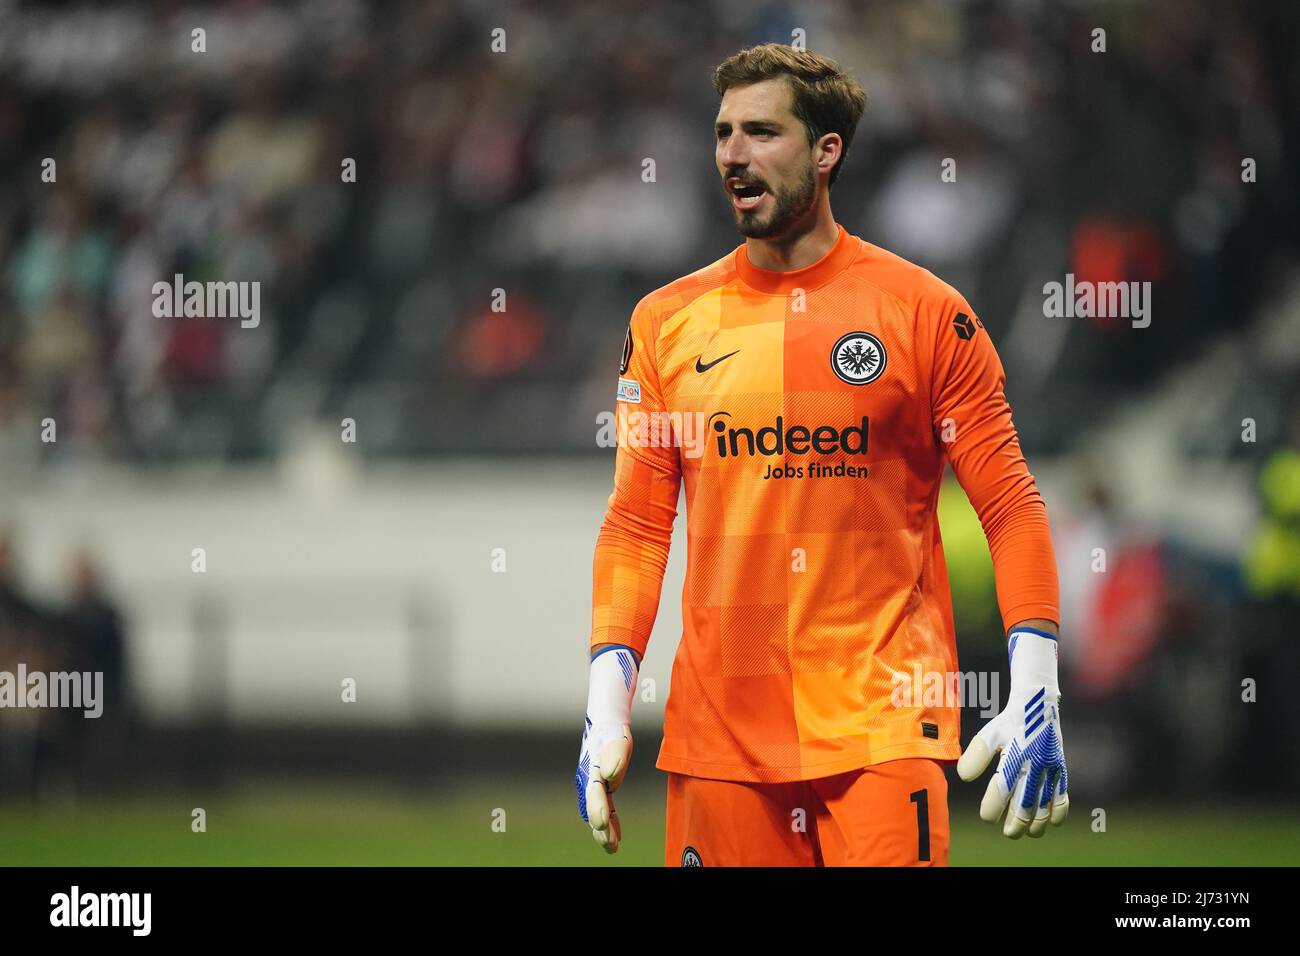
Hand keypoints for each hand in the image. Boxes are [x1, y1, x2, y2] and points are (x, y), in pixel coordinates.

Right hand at [576, 717, 632, 852]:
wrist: (605, 726)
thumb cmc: (612, 733)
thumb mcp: (618, 741)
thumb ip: (615, 757)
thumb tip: (609, 775)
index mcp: (592, 769)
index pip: (594, 793)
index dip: (597, 809)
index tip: (601, 823)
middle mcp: (589, 781)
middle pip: (594, 808)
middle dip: (601, 828)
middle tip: (609, 844)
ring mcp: (593, 787)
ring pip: (598, 813)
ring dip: (604, 831)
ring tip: (612, 848)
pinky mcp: (600, 790)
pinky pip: (606, 810)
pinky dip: (611, 824)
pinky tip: (616, 839)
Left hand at [957, 628, 1068, 837]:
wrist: (1038, 705)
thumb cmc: (1009, 723)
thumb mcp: (989, 734)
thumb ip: (976, 755)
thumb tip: (964, 777)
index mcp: (1014, 755)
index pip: (1001, 789)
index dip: (992, 807)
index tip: (986, 817)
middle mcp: (1034, 764)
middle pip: (1025, 804)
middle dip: (1016, 823)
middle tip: (1008, 832)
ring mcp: (1050, 768)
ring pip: (1045, 805)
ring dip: (1037, 822)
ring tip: (1027, 831)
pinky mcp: (1061, 769)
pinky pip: (1062, 796)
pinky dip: (1058, 812)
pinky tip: (1051, 821)